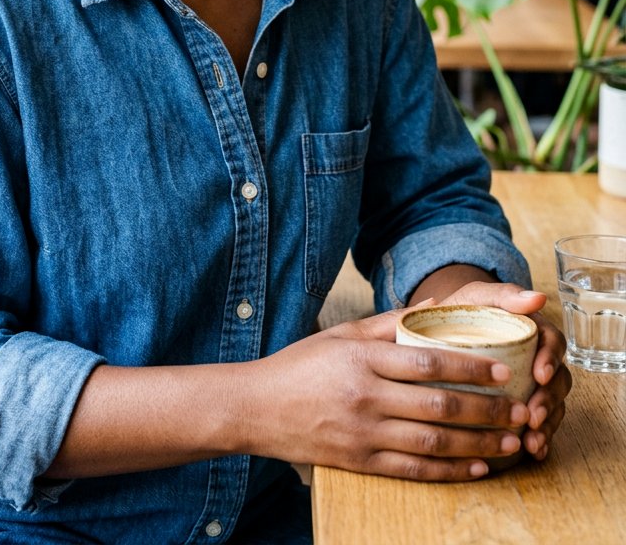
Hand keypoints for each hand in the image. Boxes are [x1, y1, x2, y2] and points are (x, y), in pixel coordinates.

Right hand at [251, 310, 540, 481]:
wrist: (255, 407)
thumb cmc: (301, 364)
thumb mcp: (342, 333)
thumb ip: (389, 322)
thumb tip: (435, 304)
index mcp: (362, 358)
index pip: (427, 362)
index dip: (469, 368)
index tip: (502, 371)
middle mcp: (365, 397)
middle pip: (438, 405)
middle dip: (486, 410)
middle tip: (520, 409)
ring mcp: (363, 434)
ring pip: (433, 442)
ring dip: (478, 445)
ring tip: (509, 442)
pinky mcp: (359, 463)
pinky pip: (413, 471)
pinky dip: (449, 472)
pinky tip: (475, 469)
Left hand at [426, 279, 570, 463]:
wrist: (437, 333)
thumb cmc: (461, 311)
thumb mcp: (477, 296)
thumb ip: (504, 294)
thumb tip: (539, 297)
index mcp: (533, 331)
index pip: (553, 343)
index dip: (550, 359)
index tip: (538, 374)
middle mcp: (537, 359)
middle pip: (558, 380)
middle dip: (549, 401)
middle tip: (533, 416)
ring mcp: (531, 385)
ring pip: (553, 406)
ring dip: (547, 426)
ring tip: (532, 441)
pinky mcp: (522, 405)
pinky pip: (539, 425)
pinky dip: (540, 439)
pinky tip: (532, 452)